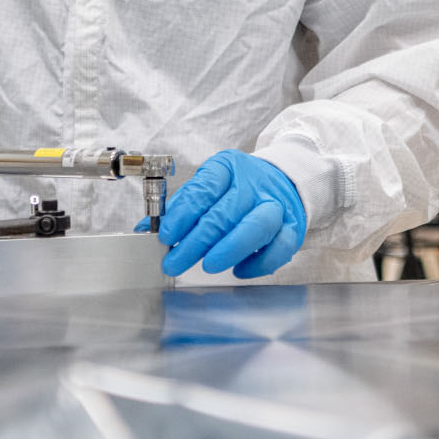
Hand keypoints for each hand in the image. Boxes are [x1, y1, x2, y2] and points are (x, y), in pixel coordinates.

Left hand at [145, 150, 305, 279]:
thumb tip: (146, 231)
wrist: (284, 179)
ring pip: (256, 226)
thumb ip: (180, 208)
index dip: (183, 215)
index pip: (203, 190)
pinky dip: (258, 263)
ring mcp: (276, 205)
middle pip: (225, 213)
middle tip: (175, 261)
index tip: (167, 236)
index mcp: (227, 168)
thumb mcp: (208, 186)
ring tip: (207, 266)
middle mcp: (253, 184)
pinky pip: (280, 247)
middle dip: (197, 241)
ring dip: (229, 249)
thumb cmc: (237, 188)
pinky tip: (238, 270)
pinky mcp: (293, 227)